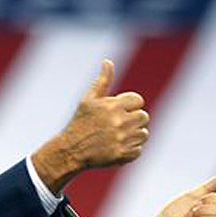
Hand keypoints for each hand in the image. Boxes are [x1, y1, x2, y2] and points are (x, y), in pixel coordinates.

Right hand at [32, 59, 149, 193]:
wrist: (71, 150)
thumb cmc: (81, 121)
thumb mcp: (89, 99)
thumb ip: (102, 81)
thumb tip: (108, 61)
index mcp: (113, 105)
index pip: (138, 101)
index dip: (130, 105)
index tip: (120, 111)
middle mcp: (119, 122)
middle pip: (144, 117)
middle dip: (134, 120)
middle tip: (119, 125)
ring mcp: (122, 139)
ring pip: (143, 134)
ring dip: (134, 135)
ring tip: (119, 136)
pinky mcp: (122, 154)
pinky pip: (138, 150)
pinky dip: (130, 150)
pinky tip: (117, 147)